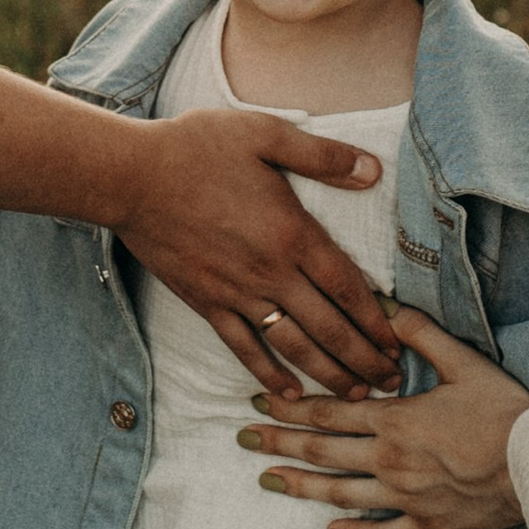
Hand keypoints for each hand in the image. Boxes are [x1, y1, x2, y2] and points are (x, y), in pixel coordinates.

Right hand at [116, 101, 400, 394]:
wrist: (130, 177)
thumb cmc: (197, 149)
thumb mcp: (266, 134)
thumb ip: (323, 155)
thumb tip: (373, 170)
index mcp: (292, 234)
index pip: (348, 287)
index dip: (377, 320)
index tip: (398, 343)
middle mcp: (270, 273)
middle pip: (329, 328)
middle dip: (364, 359)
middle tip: (391, 382)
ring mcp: (237, 293)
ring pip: (293, 346)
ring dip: (328, 374)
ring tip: (356, 395)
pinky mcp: (206, 304)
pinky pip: (243, 348)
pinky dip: (268, 374)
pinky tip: (289, 393)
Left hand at [240, 306, 528, 528]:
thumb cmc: (507, 412)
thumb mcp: (465, 363)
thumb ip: (421, 334)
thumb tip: (385, 306)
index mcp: (396, 420)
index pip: (330, 412)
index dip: (291, 407)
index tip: (260, 403)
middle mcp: (391, 461)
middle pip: (324, 451)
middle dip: (280, 443)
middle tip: (244, 439)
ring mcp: (406, 497)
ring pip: (341, 493)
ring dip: (301, 487)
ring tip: (268, 482)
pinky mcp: (429, 524)